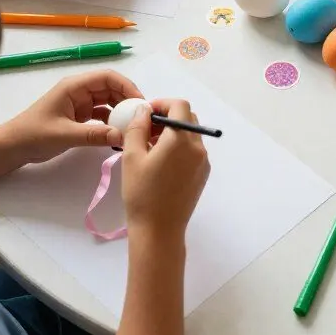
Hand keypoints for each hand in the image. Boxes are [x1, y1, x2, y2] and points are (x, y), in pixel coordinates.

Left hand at [5, 71, 143, 163]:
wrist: (12, 147)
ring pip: (108, 100)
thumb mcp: (65, 135)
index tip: (140, 102)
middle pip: (111, 87)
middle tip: (141, 116)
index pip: (107, 77)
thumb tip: (123, 136)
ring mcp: (80, 103)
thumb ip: (95, 135)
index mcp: (74, 86)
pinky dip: (112, 120)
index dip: (126, 86)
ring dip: (121, 110)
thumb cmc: (34, 134)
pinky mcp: (79, 116)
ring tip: (133, 124)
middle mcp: (79, 91)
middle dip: (127, 98)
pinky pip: (102, 113)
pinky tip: (119, 132)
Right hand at [121, 99, 210, 237]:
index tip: (146, 114)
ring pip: (190, 135)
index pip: (180, 106)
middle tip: (145, 130)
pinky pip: (193, 151)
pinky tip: (160, 163)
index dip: (162, 104)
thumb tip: (144, 110)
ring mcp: (203, 162)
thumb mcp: (132, 157)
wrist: (159, 230)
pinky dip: (179, 148)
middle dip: (168, 118)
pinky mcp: (203, 174)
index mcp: (182, 139)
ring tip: (149, 147)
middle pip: (188, 119)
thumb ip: (138, 128)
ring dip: (173, 133)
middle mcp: (198, 147)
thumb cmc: (142, 193)